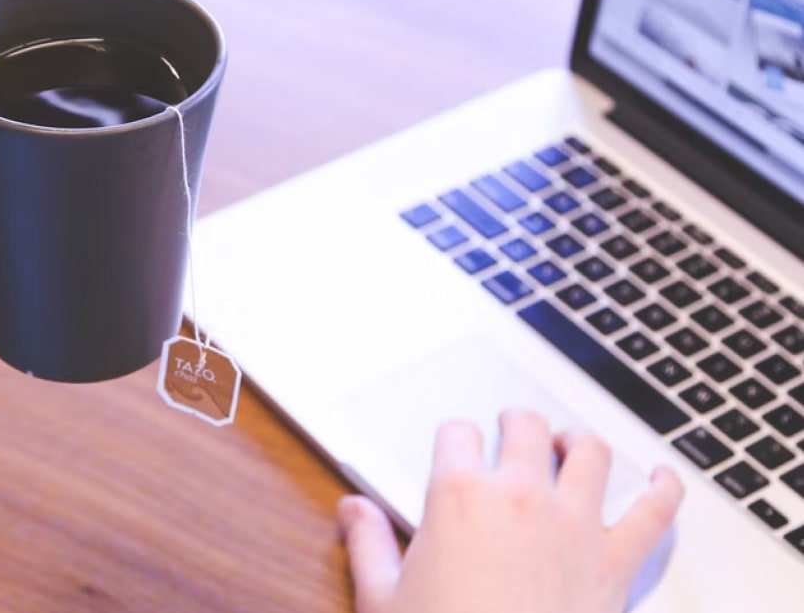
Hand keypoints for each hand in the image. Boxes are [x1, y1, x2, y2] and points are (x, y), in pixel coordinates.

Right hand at [339, 411, 683, 612]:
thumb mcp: (384, 598)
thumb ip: (369, 544)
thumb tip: (352, 509)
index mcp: (458, 498)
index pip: (457, 434)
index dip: (454, 436)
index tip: (455, 445)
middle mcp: (520, 497)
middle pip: (526, 427)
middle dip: (517, 421)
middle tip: (513, 425)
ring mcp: (575, 525)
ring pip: (590, 453)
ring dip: (580, 441)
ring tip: (571, 442)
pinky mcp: (616, 562)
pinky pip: (654, 512)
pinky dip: (664, 489)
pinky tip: (663, 478)